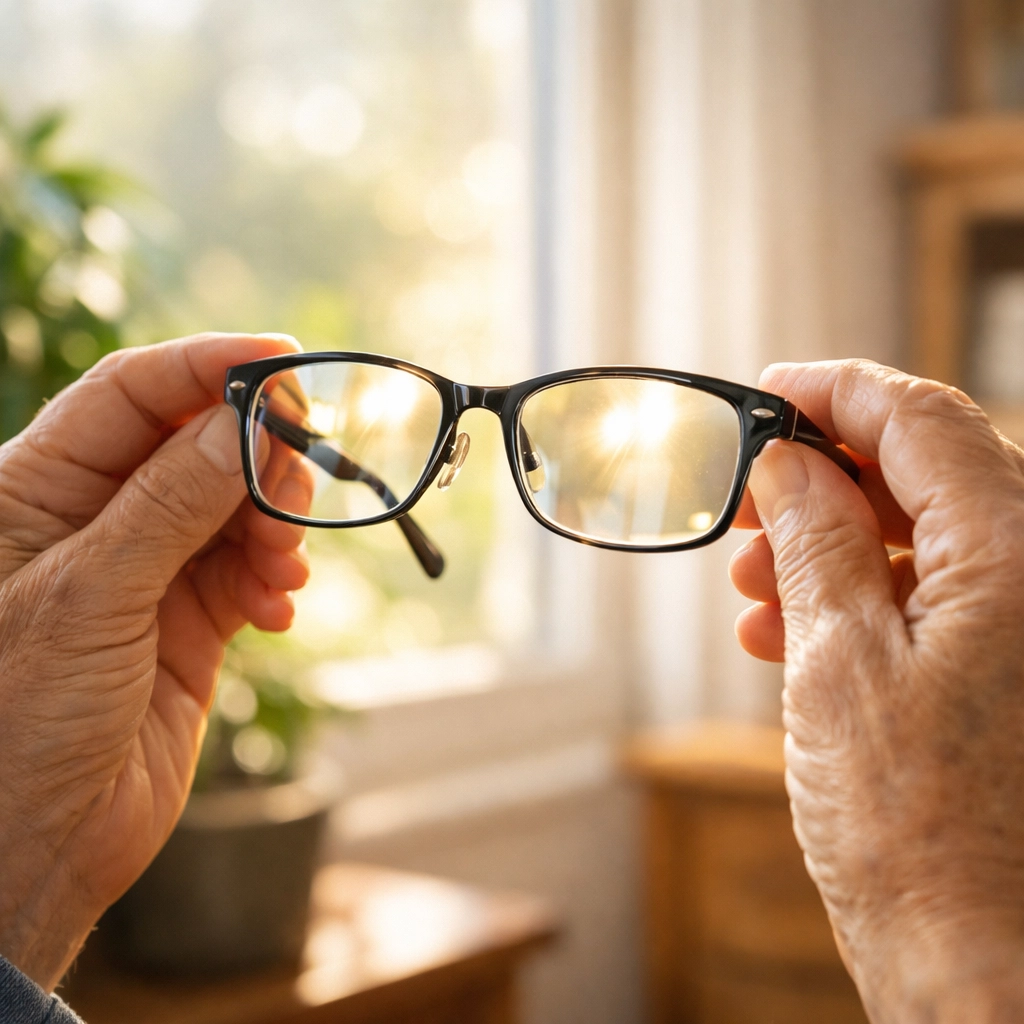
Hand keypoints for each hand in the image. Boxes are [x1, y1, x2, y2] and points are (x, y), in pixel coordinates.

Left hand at [0, 333, 310, 990]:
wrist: (38, 843)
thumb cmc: (18, 718)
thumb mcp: (92, 596)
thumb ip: (171, 502)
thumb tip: (246, 422)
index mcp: (37, 487)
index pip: (130, 392)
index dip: (207, 367)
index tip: (282, 362)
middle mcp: (96, 516)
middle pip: (198, 441)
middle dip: (257, 459)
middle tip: (297, 487)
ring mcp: (149, 566)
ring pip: (236, 503)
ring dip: (275, 524)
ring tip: (282, 569)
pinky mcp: (192, 615)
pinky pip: (251, 567)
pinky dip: (276, 578)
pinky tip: (277, 610)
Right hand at [729, 360, 1023, 1021]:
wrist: (983, 971)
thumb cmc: (917, 833)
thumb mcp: (839, 660)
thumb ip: (817, 538)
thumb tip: (788, 462)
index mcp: (1022, 553)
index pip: (923, 420)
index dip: (835, 392)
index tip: (768, 391)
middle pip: (929, 473)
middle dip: (825, 476)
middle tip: (746, 497)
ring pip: (928, 538)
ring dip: (833, 543)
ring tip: (752, 581)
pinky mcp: (1011, 673)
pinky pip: (938, 600)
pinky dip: (861, 599)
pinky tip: (786, 631)